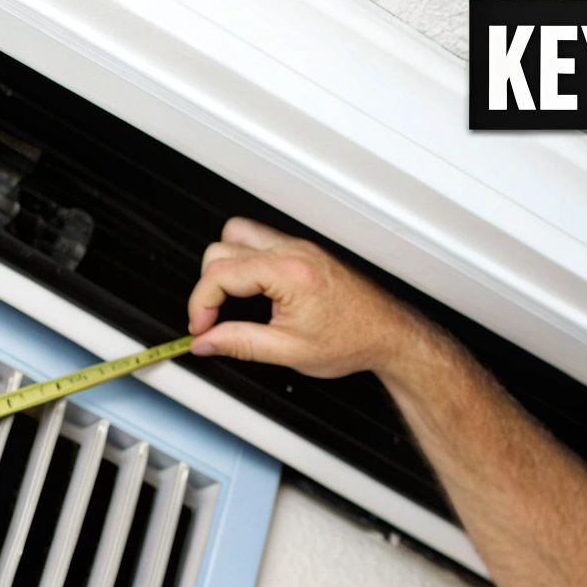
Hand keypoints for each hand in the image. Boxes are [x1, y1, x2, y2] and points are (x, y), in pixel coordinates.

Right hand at [188, 216, 426, 377]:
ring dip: (224, 264)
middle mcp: (292, 251)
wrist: (386, 335)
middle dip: (208, 285)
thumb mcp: (288, 351)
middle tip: (212, 320)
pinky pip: (259, 240)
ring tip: (228, 300)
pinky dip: (245, 261)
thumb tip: (205, 342)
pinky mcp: (302, 251)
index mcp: (288, 273)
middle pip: (222, 248)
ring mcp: (298, 247)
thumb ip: (239, 343)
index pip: (221, 273)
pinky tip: (251, 290)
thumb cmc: (351, 340)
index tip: (200, 328)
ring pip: (238, 234)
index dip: (200, 303)